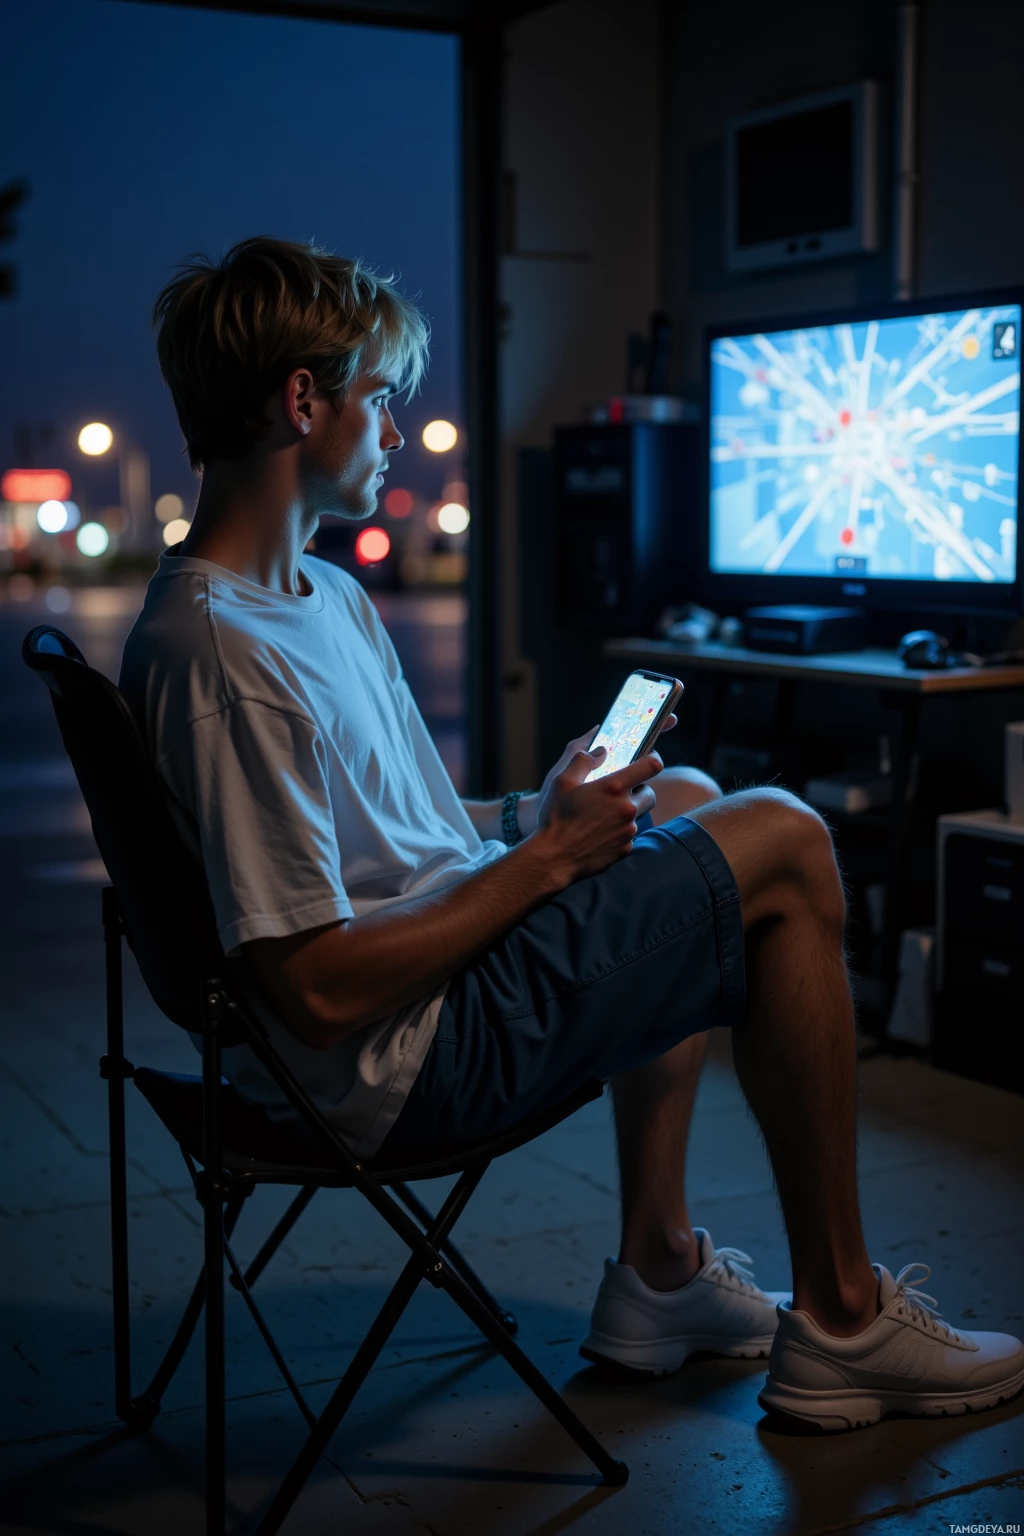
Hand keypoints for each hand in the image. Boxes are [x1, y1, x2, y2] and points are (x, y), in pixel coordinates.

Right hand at [532, 744, 664, 884]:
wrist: (554, 857)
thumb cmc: (556, 817)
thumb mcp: (562, 781)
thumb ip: (583, 760)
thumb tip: (601, 751)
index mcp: (614, 788)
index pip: (651, 766)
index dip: (653, 759)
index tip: (648, 760)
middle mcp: (627, 809)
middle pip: (650, 793)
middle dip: (639, 790)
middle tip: (620, 792)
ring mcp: (628, 831)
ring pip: (638, 815)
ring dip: (628, 812)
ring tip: (604, 815)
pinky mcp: (625, 849)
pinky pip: (630, 835)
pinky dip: (620, 832)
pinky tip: (600, 833)